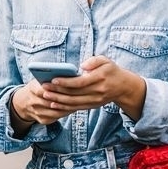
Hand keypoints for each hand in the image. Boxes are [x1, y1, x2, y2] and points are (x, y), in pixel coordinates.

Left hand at [12, 56, 145, 123]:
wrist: (124, 87)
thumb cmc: (111, 71)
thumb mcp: (106, 60)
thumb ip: (94, 60)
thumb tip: (82, 66)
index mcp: (100, 79)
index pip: (80, 82)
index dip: (66, 82)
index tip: (53, 80)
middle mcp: (97, 91)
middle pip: (74, 94)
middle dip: (58, 92)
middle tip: (44, 88)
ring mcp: (95, 100)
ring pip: (74, 103)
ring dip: (59, 101)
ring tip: (46, 96)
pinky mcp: (93, 105)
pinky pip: (77, 108)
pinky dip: (65, 107)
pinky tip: (55, 104)